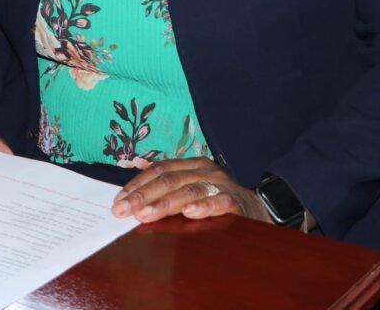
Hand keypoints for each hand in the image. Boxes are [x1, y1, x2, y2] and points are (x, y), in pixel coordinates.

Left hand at [111, 158, 271, 224]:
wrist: (260, 210)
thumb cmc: (218, 203)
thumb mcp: (193, 191)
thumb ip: (169, 188)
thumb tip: (135, 184)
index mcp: (193, 166)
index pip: (160, 170)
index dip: (138, 184)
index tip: (119, 201)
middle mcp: (206, 171)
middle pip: (170, 180)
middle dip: (144, 195)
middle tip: (124, 210)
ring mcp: (222, 185)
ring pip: (190, 190)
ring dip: (166, 203)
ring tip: (146, 214)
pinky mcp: (238, 202)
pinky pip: (220, 202)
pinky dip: (204, 206)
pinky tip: (190, 213)